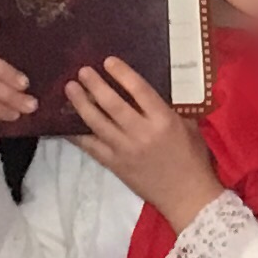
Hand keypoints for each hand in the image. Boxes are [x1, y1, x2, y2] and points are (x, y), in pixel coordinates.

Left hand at [62, 56, 226, 227]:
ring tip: (70, 89)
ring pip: (97, 123)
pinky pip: (90, 146)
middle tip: (82, 71)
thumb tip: (154, 87)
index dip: (122, 74)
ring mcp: (125, 150)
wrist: (187, 196)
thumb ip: (171, 107)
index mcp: (163, 120)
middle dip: (95, 85)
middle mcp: (142, 133)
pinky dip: (76, 134)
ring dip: (81, 104)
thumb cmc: (192, 158)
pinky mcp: (115, 164)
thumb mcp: (189, 126)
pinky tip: (64, 122)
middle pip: (112, 105)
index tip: (108, 61)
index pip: (139, 90)